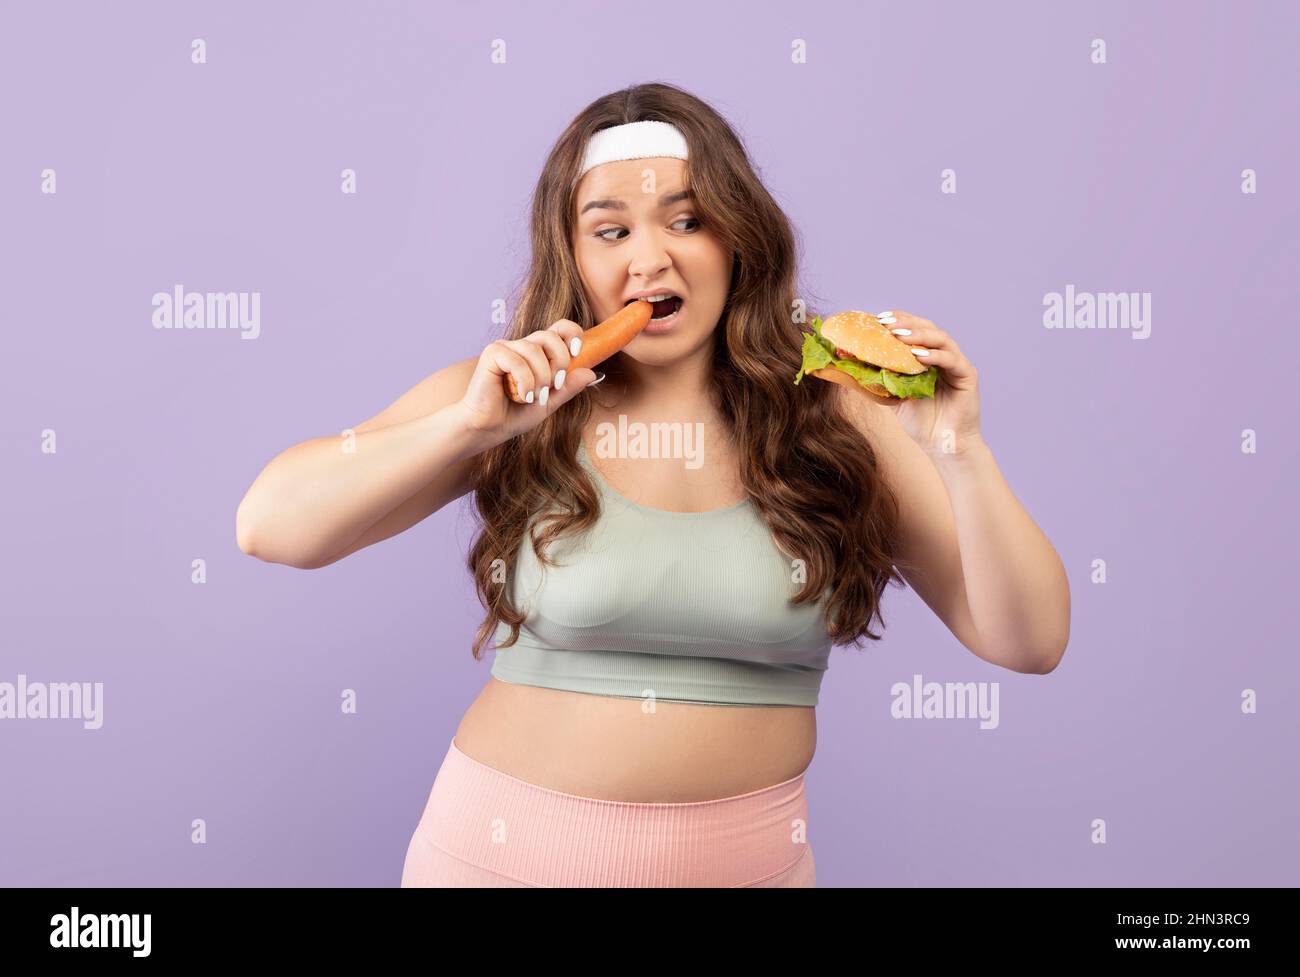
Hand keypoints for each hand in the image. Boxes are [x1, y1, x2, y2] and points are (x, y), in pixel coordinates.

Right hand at [457, 320, 598, 445]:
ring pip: (534, 349)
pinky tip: (522, 396)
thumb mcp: (549, 403)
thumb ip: (568, 388)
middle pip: (550, 335)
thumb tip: (591, 372)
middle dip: (559, 361)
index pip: (560, 329)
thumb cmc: (514, 415)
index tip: (577, 353)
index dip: (572, 334)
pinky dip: (525, 380)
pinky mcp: (492, 354)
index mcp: (538, 354)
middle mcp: (522, 347)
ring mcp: (506, 348)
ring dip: (540, 377)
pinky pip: (516, 359)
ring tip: (534, 397)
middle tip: (554, 385)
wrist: (488, 429)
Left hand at [876, 310, 982, 456]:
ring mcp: (957, 364)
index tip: (879, 318)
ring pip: (941, 339)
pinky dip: (935, 355)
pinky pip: (951, 360)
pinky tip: (919, 356)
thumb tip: (850, 367)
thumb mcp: (893, 397)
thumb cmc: (920, 423)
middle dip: (907, 323)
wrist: (940, 445)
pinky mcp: (967, 375)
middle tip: (887, 324)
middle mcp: (944, 356)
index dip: (900, 320)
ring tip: (900, 336)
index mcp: (928, 357)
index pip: (915, 330)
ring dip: (919, 335)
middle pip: (928, 328)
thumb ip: (880, 380)